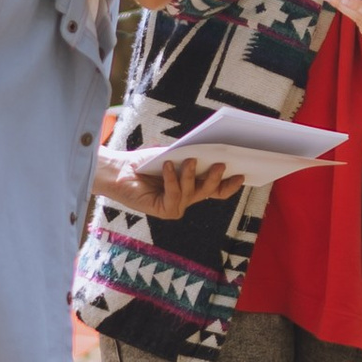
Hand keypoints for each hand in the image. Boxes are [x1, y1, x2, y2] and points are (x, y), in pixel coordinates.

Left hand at [90, 149, 245, 221]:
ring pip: (192, 192)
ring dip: (191, 174)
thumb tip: (210, 150)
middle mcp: (186, 199)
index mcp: (191, 187)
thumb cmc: (146, 162)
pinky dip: (171, 178)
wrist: (119, 170)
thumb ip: (191, 156)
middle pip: (208, 191)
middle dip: (215, 178)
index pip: (216, 190)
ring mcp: (175, 207)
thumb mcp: (173, 155)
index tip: (242, 174)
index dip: (229, 185)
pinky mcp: (163, 211)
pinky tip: (168, 165)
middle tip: (221, 164)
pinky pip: (174, 195)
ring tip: (189, 160)